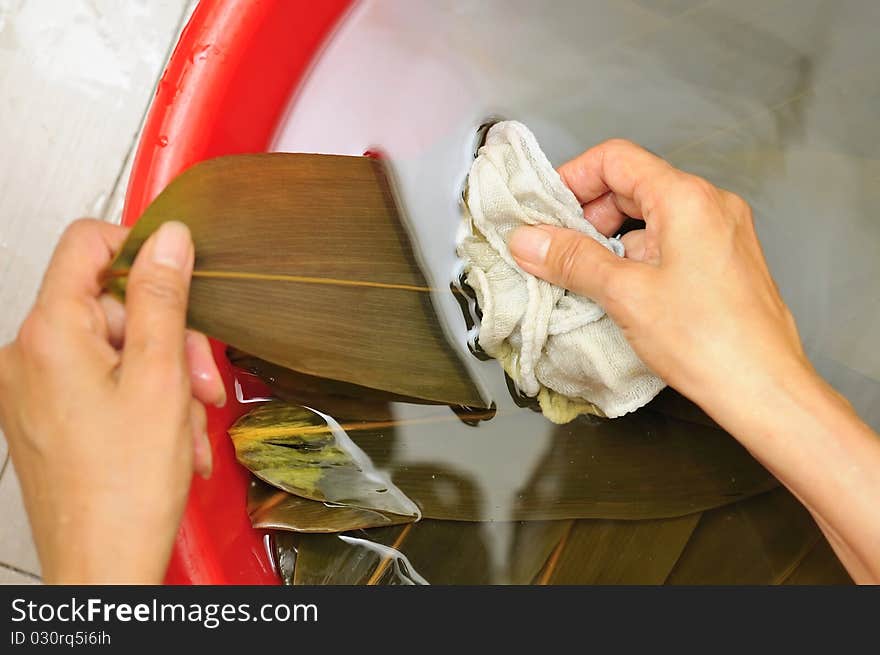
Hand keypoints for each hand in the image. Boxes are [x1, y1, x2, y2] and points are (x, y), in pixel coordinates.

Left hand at [0, 219, 224, 582]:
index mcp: (48, 334)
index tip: (180, 281)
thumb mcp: (161, 378)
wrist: (102, 568)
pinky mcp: (44, 415)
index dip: (140, 251)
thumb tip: (169, 238)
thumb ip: (162, 298)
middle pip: (111, 305)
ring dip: (163, 381)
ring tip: (186, 426)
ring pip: (114, 349)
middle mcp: (27, 355)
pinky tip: (168, 438)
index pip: (87, 244)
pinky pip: (101, 383)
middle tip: (201, 384)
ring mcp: (32, 388)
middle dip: (169, 340)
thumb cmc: (125, 491)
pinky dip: (141, 401)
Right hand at [509, 139, 879, 582]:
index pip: (616, 160)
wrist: (763, 388)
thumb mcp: (625, 294)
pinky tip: (619, 290)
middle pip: (632, 185)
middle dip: (588, 214)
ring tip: (584, 275)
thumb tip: (529, 240)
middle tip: (557, 248)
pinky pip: (670, 241)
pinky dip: (637, 256)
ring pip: (651, 216)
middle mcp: (710, 206)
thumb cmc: (708, 341)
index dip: (572, 179)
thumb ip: (572, 260)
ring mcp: (721, 233)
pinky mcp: (724, 262)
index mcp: (687, 199)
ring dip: (610, 239)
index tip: (544, 210)